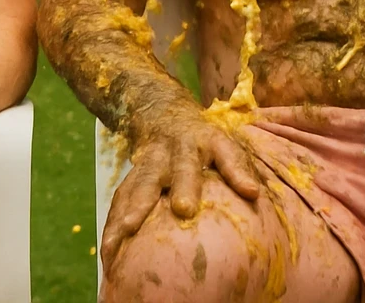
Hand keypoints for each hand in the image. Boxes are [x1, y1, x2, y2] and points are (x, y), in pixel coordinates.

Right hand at [100, 108, 260, 269]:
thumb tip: (255, 196)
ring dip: (133, 210)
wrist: (161, 114)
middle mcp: (180, 149)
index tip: (251, 192)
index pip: (229, 154)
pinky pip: (121, 199)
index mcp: (210, 141)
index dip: (239, 171)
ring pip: (142, 184)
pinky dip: (113, 224)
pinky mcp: (133, 174)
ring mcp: (152, 161)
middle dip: (183, 188)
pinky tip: (109, 250)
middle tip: (184, 209)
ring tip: (123, 237)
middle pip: (182, 168)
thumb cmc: (202, 142)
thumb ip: (238, 169)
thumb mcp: (224, 145)